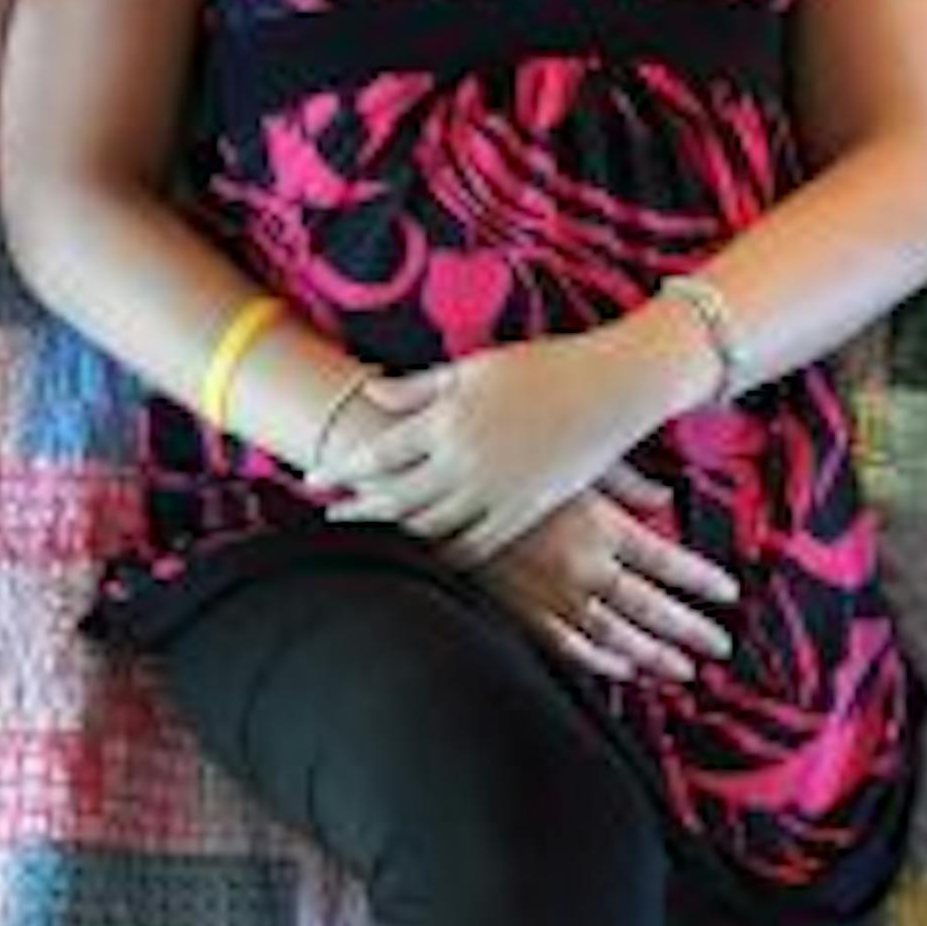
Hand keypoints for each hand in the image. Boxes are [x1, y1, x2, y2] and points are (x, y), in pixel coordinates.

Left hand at [319, 328, 674, 568]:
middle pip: (395, 498)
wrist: (613, 388)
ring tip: (369, 537)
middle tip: (328, 516)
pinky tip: (425, 559)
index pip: (379, 454)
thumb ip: (421, 387)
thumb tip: (371, 390)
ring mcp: (496, 491)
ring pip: (431, 527)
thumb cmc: (544, 366)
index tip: (313, 480)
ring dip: (394, 535)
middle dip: (357, 509)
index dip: (342, 470)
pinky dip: (445, 556)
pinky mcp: (525, 512)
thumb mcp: (476, 368)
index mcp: (449, 420)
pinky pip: (475, 545)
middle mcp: (466, 461)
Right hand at [476, 464, 734, 685]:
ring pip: (615, 636)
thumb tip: (663, 498)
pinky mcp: (518, 612)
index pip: (667, 561)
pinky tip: (625, 669)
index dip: (702, 580)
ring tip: (683, 670)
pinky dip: (600, 662)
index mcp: (599, 525)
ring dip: (653, 656)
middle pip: (650, 607)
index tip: (729, 593)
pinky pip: (568, 647)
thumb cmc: (505, 463)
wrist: (435, 489)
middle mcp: (581, 566)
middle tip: (720, 647)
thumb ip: (623, 481)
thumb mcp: (573, 459)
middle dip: (691, 630)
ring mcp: (550, 595)